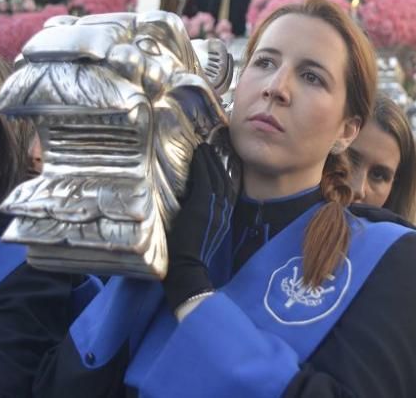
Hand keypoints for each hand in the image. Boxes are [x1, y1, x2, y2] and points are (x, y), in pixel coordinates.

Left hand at [162, 143, 236, 311]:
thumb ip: (203, 216)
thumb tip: (193, 203)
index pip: (228, 188)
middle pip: (225, 178)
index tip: (220, 157)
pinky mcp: (201, 205)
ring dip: (210, 159)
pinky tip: (198, 154)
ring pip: (216, 176)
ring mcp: (213, 207)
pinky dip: (201, 165)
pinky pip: (203, 179)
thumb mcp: (203, 232)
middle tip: (212, 145)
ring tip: (205, 146)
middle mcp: (223, 210)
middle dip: (219, 160)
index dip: (224, 171)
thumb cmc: (189, 255)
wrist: (187, 269)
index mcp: (224, 217)